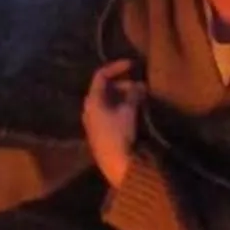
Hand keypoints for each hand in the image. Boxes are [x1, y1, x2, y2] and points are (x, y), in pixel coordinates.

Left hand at [82, 57, 144, 188]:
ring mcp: (93, 122)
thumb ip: (133, 94)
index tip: (133, 65)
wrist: (116, 165)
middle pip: (104, 89)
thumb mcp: (128, 111)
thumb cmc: (119, 134)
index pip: (101, 75)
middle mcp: (89, 109)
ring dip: (123, 97)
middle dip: (123, 84)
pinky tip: (133, 111)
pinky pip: (109, 112)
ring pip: (107, 101)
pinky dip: (120, 107)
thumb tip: (140, 85)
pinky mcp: (99, 132)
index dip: (116, 67)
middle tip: (141, 87)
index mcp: (92, 101)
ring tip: (140, 98)